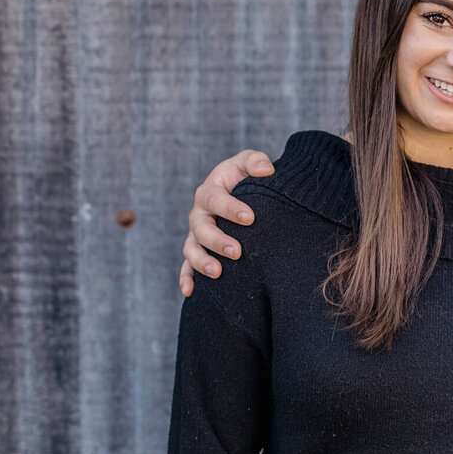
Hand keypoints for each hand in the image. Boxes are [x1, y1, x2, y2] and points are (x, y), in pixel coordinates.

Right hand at [179, 149, 274, 295]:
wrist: (240, 193)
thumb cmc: (244, 178)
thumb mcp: (247, 163)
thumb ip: (255, 161)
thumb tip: (266, 169)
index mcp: (209, 191)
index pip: (215, 199)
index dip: (230, 208)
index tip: (250, 218)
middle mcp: (199, 213)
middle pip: (201, 228)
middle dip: (217, 241)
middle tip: (237, 251)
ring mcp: (196, 234)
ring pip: (191, 249)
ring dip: (201, 262)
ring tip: (217, 272)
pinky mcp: (197, 250)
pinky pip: (186, 267)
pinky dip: (186, 278)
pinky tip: (189, 292)